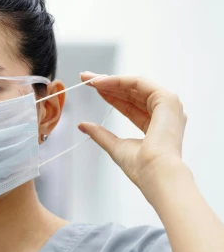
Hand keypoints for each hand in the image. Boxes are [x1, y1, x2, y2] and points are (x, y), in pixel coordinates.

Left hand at [78, 72, 188, 194]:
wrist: (155, 173)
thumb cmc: (141, 167)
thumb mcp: (115, 146)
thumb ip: (100, 134)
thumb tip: (83, 125)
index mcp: (156, 125)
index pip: (129, 105)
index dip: (110, 96)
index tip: (91, 89)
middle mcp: (164, 113)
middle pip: (132, 93)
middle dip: (107, 84)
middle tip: (86, 78)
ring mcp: (168, 105)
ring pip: (135, 86)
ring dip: (111, 80)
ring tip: (89, 79)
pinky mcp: (167, 99)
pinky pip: (140, 83)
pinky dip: (119, 81)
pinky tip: (101, 82)